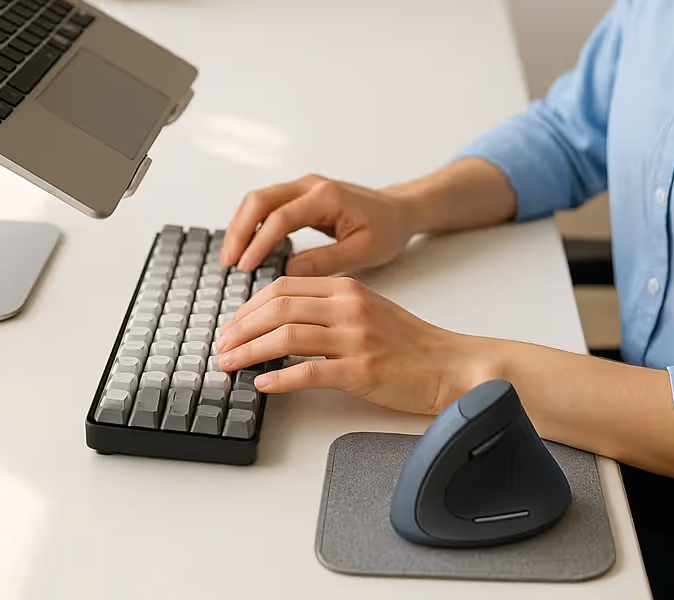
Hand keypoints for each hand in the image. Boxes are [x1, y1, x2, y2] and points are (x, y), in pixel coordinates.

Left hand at [213, 275, 491, 415]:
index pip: (284, 287)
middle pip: (278, 308)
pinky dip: (279, 379)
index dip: (249, 307)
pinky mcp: (362, 372)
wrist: (451, 365)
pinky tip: (263, 385)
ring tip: (231, 365)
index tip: (232, 326)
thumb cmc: (410, 344)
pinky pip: (309, 372)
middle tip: (221, 347)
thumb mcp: (368, 310)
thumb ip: (329, 307)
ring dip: (250, 352)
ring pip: (286, 337)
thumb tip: (282, 320)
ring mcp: (355, 339)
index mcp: (348, 289)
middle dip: (240, 329)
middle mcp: (349, 308)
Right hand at [218, 174, 418, 275]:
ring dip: (240, 226)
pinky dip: (251, 223)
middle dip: (239, 230)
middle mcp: (310, 186)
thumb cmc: (387, 229)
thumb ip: (326, 261)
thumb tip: (288, 273)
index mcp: (327, 197)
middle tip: (228, 262)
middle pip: (260, 200)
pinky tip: (245, 247)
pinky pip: (266, 205)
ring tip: (231, 258)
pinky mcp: (300, 195)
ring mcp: (303, 187)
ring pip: (258, 199)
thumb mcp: (364, 251)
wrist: (399, 210)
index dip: (259, 243)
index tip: (245, 267)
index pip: (280, 217)